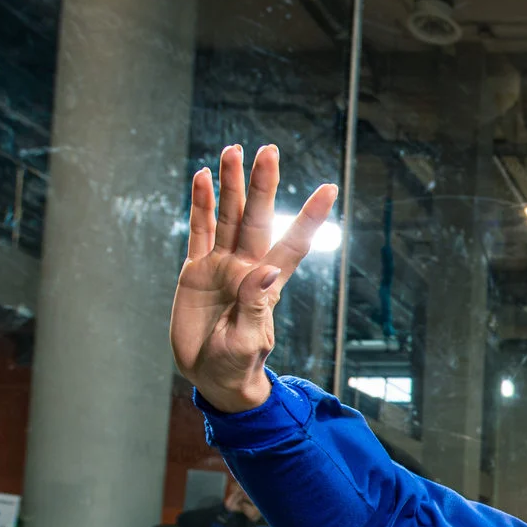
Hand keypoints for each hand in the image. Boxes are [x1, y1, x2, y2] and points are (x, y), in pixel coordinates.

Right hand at [169, 145, 336, 412]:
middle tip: (268, 150)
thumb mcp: (248, 341)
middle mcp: (247, 267)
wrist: (212, 376)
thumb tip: (267, 272)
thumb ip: (257, 306)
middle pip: (255, 217)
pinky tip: (205, 177)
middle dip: (261, 184)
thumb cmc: (237, 364)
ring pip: (227, 216)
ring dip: (230, 185)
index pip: (293, 242)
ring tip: (234, 151)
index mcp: (267, 284)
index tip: (330, 188)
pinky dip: (202, 204)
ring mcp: (221, 266)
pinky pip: (199, 230)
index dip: (310, 216)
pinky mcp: (196, 271)